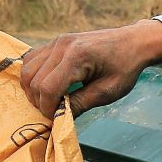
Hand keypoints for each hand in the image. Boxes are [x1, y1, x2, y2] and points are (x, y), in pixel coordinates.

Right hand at [17, 19, 161, 116]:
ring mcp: (56, 42)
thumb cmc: (125, 67)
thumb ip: (81, 104)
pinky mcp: (55, 42)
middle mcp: (61, 46)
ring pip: (27, 69)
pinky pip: (32, 60)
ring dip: (33, 90)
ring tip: (50, 101)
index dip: (47, 109)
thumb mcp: (108, 92)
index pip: (47, 88)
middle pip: (33, 80)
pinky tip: (46, 86)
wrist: (134, 42)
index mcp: (77, 56)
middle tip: (55, 112)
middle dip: (39, 101)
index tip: (57, 119)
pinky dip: (33, 76)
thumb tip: (59, 118)